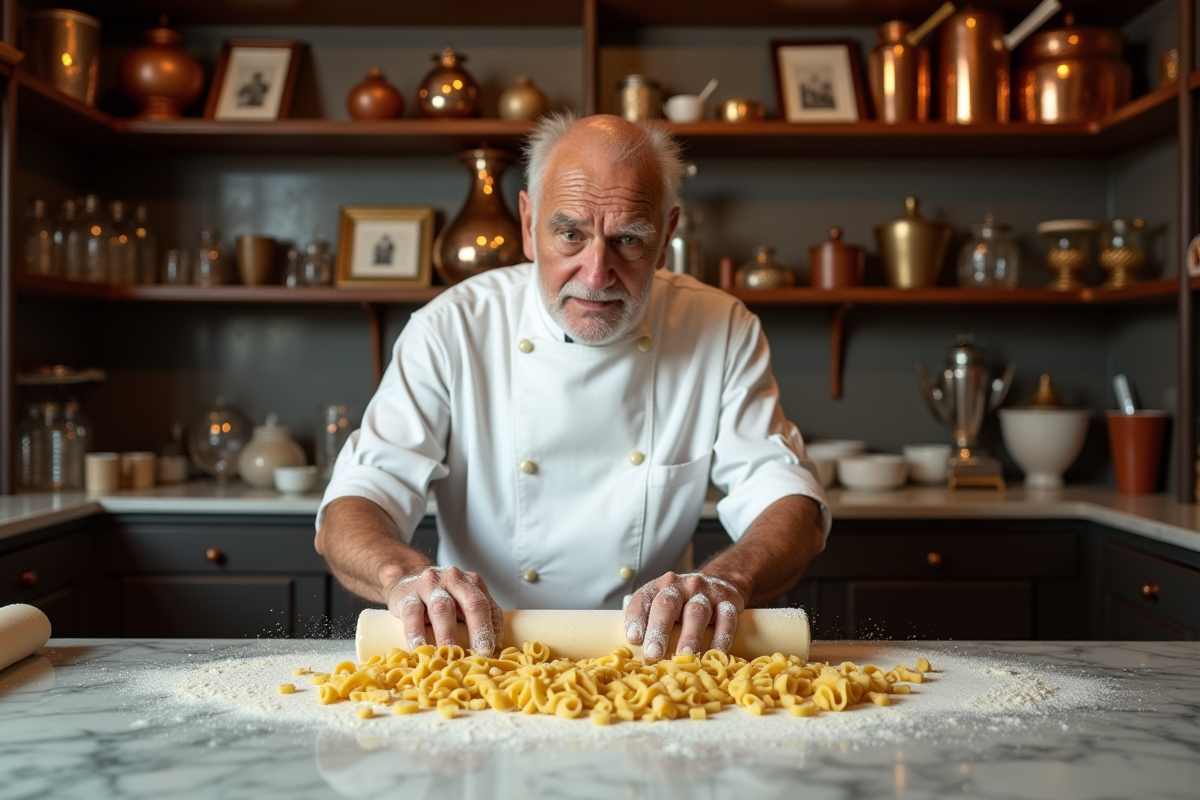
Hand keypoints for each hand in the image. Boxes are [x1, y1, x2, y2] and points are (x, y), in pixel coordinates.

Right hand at [384, 566, 504, 656]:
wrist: (404, 576)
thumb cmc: (439, 596)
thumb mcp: (461, 601)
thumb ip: (477, 620)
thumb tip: (491, 653)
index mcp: (472, 583)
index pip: (488, 606)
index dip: (493, 629)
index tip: (493, 651)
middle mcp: (454, 580)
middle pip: (472, 603)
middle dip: (478, 629)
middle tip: (480, 653)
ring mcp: (430, 585)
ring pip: (442, 609)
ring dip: (447, 635)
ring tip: (449, 656)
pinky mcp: (406, 594)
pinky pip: (412, 614)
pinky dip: (416, 633)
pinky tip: (420, 649)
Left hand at [623, 571, 745, 663]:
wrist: (719, 583)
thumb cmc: (683, 605)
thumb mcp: (664, 608)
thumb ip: (651, 627)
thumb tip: (639, 661)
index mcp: (659, 587)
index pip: (643, 600)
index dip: (636, 618)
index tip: (633, 639)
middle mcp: (681, 586)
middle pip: (667, 605)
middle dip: (659, 630)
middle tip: (653, 653)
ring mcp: (706, 592)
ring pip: (697, 612)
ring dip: (690, 635)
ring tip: (685, 655)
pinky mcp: (729, 601)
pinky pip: (726, 618)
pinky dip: (722, 637)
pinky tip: (716, 653)